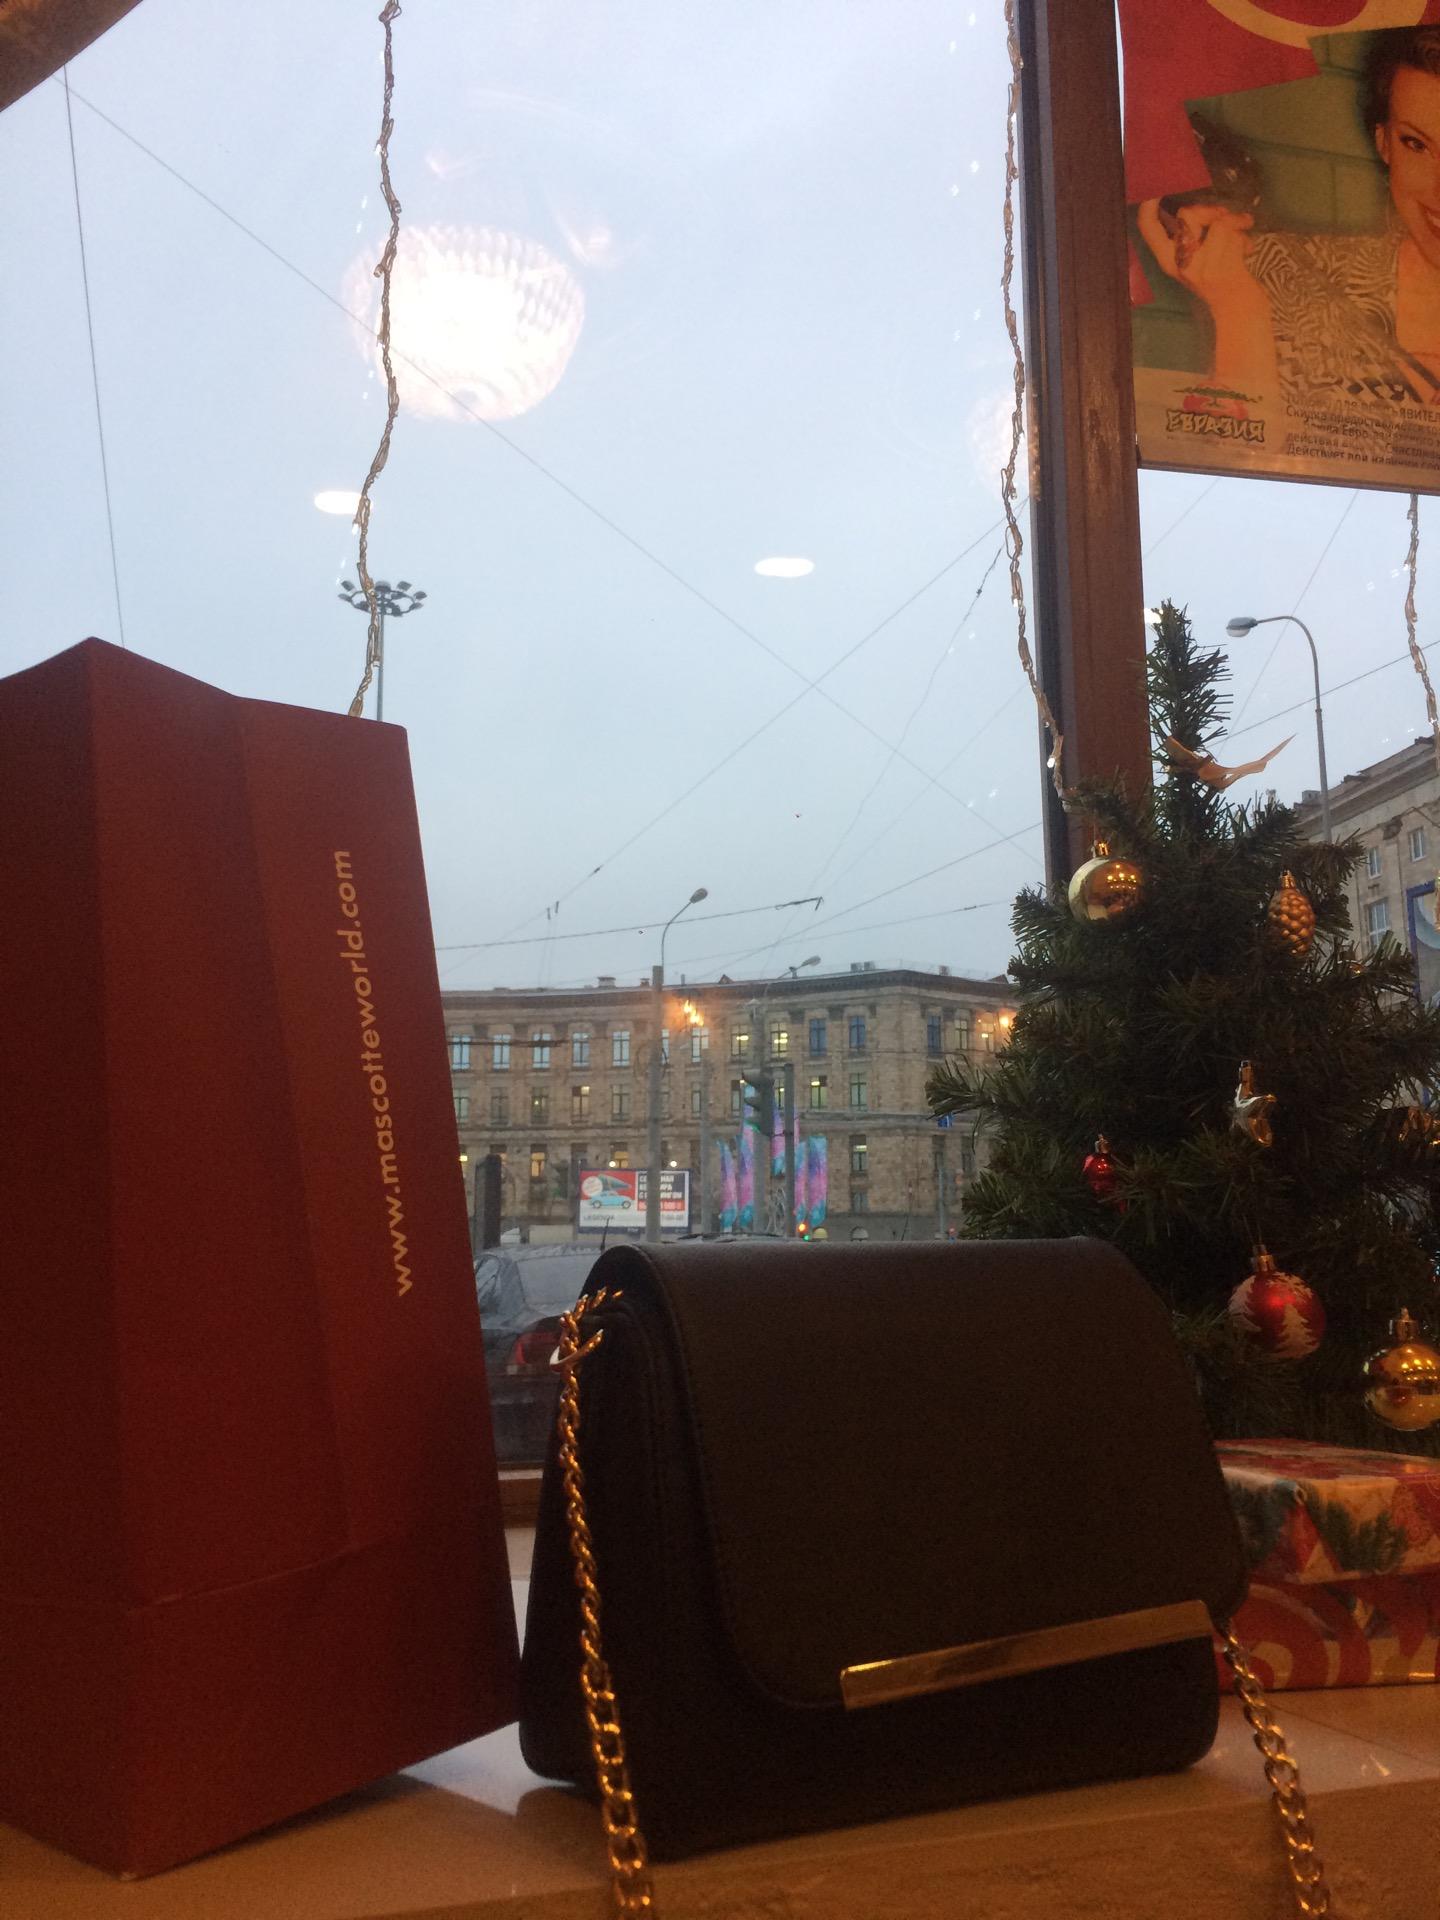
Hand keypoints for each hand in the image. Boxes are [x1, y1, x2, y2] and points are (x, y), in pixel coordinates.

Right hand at [1138, 199, 1256, 306]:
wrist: (1238, 311)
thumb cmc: (1220, 282)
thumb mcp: (1199, 259)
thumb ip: (1192, 236)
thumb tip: (1195, 207)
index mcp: (1169, 261)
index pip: (1149, 230)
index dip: (1148, 207)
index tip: (1155, 190)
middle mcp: (1180, 264)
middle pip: (1187, 214)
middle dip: (1210, 209)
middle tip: (1224, 217)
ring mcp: (1200, 268)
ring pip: (1217, 222)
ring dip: (1237, 223)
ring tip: (1243, 234)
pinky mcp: (1221, 269)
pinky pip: (1233, 234)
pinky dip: (1245, 237)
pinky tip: (1247, 248)